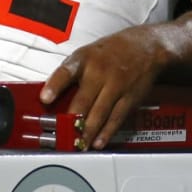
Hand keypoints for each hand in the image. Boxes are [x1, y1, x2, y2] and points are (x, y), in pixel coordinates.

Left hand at [39, 26, 166, 149]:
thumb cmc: (109, 53)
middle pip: (83, 99)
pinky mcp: (130, 97)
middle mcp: (99, 72)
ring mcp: (116, 85)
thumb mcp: (86, 53)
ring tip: (78, 145)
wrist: (146, 46)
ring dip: (87, 131)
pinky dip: (106, 132)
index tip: (45, 99)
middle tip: (61, 136)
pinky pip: (116, 118)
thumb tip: (50, 98)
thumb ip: (70, 74)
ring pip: (100, 112)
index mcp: (84, 59)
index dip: (55, 85)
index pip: (66, 72)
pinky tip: (97, 142)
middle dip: (72, 119)